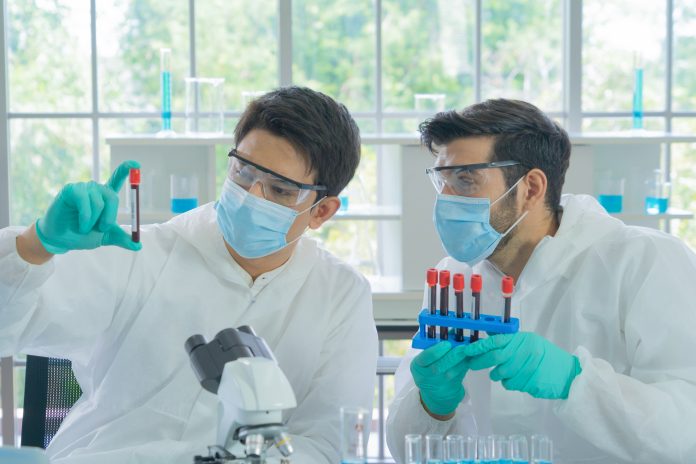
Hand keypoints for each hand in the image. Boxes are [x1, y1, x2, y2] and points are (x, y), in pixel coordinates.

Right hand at [35, 161, 141, 253]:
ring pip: (99, 203)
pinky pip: (85, 202)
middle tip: (101, 229)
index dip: (126, 170)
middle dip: (109, 218)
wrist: (62, 240)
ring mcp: (83, 188)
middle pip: (112, 197)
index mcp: (106, 197)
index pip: (117, 178)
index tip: (136, 163)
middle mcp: (96, 189)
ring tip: (84, 227)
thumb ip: (122, 238)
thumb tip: (138, 245)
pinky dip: (85, 218)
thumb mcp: (106, 237)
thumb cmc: (83, 235)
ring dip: (94, 221)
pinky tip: (80, 224)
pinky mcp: (71, 190)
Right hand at [410, 341, 469, 416]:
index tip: (446, 344)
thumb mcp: (425, 358)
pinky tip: (472, 357)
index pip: (426, 357)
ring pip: (452, 372)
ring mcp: (440, 383)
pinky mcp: (452, 386)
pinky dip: (467, 364)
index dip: (436, 351)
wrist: (435, 392)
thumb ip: (436, 344)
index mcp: (418, 365)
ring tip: (469, 350)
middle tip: (462, 347)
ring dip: (462, 360)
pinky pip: (461, 374)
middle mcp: (427, 375)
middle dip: (452, 356)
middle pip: (440, 366)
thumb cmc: (429, 367)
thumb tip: (453, 329)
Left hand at [463, 332, 581, 399]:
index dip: (480, 346)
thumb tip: (488, 335)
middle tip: (472, 365)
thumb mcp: (529, 342)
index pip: (497, 340)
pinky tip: (517, 379)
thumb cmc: (546, 356)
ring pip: (501, 373)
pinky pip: (510, 384)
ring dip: (497, 374)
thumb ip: (509, 340)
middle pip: (495, 357)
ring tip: (503, 372)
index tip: (467, 350)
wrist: (568, 373)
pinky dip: (509, 383)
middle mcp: (525, 351)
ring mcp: (529, 367)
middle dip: (480, 361)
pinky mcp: (530, 382)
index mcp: (523, 339)